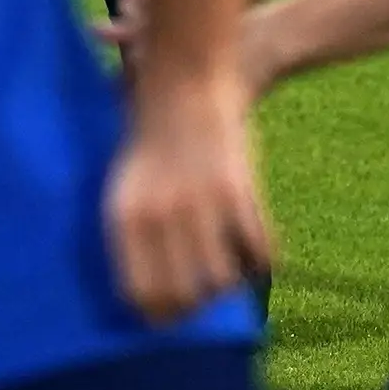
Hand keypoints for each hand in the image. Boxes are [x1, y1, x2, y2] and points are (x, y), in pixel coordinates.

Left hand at [103, 76, 271, 322]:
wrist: (185, 75)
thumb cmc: (151, 129)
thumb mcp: (124, 179)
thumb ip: (134, 234)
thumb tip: (146, 295)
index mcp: (124, 218)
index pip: (142, 297)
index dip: (162, 314)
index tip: (175, 311)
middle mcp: (159, 218)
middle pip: (185, 298)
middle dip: (200, 304)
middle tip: (208, 293)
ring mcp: (199, 205)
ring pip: (224, 282)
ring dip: (232, 283)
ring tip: (233, 269)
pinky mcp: (237, 190)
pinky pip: (260, 251)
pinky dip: (264, 260)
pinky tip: (258, 250)